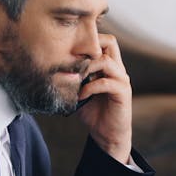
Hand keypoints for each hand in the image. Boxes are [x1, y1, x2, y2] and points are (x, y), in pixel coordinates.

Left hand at [76, 33, 132, 163]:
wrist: (107, 134)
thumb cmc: (93, 112)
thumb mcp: (79, 90)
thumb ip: (73, 77)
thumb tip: (53, 66)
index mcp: (109, 66)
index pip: (103, 41)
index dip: (88, 40)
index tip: (70, 50)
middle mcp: (118, 69)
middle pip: (110, 42)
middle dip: (90, 47)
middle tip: (74, 60)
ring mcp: (121, 80)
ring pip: (106, 61)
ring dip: (87, 67)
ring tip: (75, 78)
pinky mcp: (122, 93)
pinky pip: (105, 82)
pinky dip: (89, 87)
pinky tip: (81, 96)